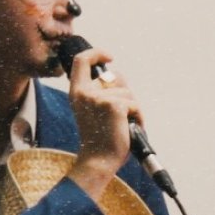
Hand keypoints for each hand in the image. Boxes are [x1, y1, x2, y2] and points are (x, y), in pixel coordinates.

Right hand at [66, 48, 141, 198]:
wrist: (99, 161)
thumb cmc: (99, 139)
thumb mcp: (94, 110)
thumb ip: (100, 92)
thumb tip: (116, 76)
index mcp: (77, 93)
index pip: (82, 60)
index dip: (97, 53)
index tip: (109, 57)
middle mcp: (85, 92)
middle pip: (115, 75)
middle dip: (125, 91)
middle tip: (123, 113)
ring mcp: (99, 98)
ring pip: (128, 92)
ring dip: (132, 108)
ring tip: (123, 126)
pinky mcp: (115, 105)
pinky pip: (135, 104)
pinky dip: (138, 117)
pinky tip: (128, 129)